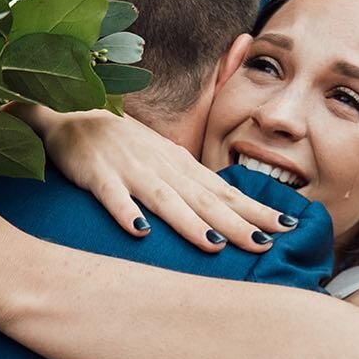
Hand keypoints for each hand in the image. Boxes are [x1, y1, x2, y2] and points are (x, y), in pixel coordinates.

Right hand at [35, 107, 296, 251]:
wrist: (71, 113)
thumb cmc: (121, 145)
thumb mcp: (162, 160)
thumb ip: (190, 185)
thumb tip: (226, 213)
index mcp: (179, 164)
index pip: (224, 190)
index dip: (255, 209)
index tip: (287, 227)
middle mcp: (161, 165)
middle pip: (204, 198)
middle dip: (236, 220)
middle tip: (267, 242)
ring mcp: (129, 168)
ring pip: (164, 199)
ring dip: (189, 222)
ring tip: (215, 244)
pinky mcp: (95, 174)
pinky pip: (111, 196)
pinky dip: (125, 212)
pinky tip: (140, 232)